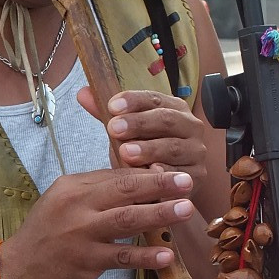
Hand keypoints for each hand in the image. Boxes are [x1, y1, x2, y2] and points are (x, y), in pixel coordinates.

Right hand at [0, 167, 193, 278]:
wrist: (17, 269)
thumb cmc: (46, 233)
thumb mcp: (63, 201)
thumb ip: (96, 191)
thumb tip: (139, 181)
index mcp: (72, 187)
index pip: (115, 174)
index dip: (147, 174)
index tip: (173, 173)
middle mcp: (77, 206)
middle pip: (125, 190)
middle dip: (160, 184)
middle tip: (187, 182)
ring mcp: (82, 235)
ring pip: (127, 220)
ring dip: (160, 214)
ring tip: (186, 210)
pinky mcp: (86, 262)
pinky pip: (122, 258)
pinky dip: (146, 256)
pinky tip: (167, 254)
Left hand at [78, 86, 207, 195]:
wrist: (160, 185)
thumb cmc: (142, 152)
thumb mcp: (123, 131)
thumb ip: (105, 113)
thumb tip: (82, 93)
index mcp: (173, 108)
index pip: (154, 98)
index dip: (133, 100)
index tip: (112, 106)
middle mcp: (189, 126)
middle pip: (166, 120)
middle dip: (139, 123)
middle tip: (114, 128)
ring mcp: (195, 152)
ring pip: (172, 147)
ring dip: (148, 149)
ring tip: (126, 152)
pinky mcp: (196, 176)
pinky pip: (179, 174)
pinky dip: (163, 174)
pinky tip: (147, 173)